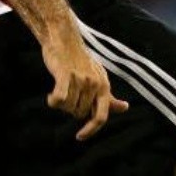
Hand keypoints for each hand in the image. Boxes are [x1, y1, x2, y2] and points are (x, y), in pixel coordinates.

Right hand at [42, 23, 128, 140]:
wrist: (64, 38)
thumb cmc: (79, 59)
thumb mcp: (99, 77)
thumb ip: (109, 96)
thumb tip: (125, 108)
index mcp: (104, 86)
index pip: (101, 117)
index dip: (91, 130)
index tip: (79, 137)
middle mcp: (94, 83)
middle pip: (79, 113)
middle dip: (70, 108)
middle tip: (66, 93)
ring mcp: (80, 79)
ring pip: (67, 107)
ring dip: (60, 103)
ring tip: (59, 89)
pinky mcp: (65, 75)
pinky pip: (58, 99)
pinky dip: (53, 101)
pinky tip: (50, 96)